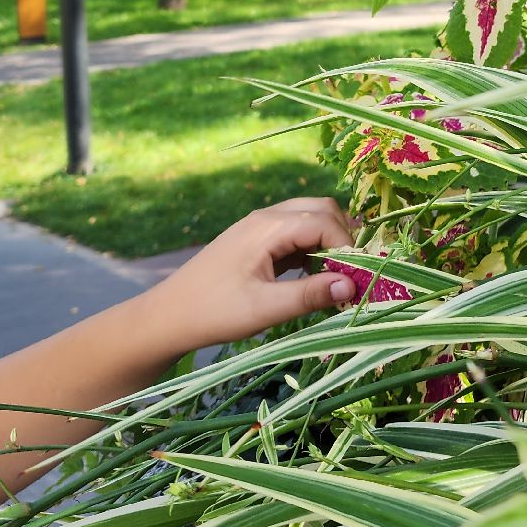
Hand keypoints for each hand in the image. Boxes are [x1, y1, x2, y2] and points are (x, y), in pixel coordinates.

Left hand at [148, 198, 357, 347]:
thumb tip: (353, 285)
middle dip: (342, 237)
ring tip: (333, 279)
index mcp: (267, 227)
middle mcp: (265, 218)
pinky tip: (310, 278)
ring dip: (327, 241)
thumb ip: (309, 295)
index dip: (347, 248)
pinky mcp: (256, 241)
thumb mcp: (265, 309)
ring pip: (309, 218)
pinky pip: (295, 232)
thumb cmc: (214, 312)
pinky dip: (312, 248)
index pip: (325, 221)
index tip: (357, 281)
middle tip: (350, 275)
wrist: (168, 316)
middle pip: (321, 209)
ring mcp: (259, 227)